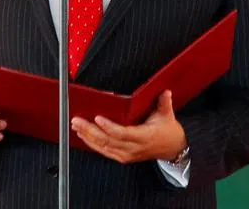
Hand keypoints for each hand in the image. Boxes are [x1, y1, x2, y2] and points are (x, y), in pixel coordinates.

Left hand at [71, 90, 186, 163]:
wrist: (171, 148)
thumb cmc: (167, 131)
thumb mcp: (167, 115)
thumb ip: (164, 103)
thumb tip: (165, 92)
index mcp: (144, 137)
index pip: (122, 133)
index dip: (108, 127)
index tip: (98, 118)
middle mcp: (133, 148)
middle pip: (108, 140)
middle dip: (90, 130)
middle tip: (78, 121)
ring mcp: (127, 154)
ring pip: (103, 147)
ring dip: (88, 136)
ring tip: (76, 126)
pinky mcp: (122, 157)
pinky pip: (104, 151)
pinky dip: (92, 144)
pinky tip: (84, 136)